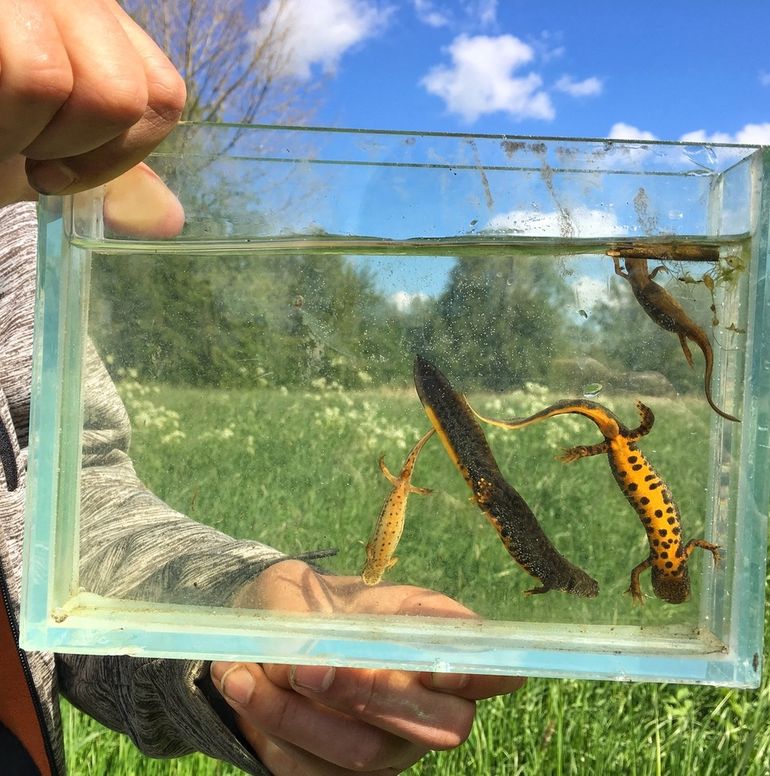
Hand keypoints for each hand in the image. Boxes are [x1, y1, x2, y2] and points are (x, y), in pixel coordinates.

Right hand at [0, 0, 184, 204]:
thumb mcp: (40, 148)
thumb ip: (105, 172)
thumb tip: (170, 220)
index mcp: (100, 26)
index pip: (162, 96)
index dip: (118, 156)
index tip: (55, 172)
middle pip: (120, 94)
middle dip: (65, 150)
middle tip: (18, 150)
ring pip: (49, 78)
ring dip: (11, 133)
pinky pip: (19, 71)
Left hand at [211, 560, 524, 774]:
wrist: (266, 634)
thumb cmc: (309, 603)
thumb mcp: (313, 587)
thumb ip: (333, 614)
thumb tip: (344, 650)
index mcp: (438, 651)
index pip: (491, 670)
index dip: (482, 674)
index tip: (446, 665)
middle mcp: (429, 710)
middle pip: (437, 726)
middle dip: (367, 695)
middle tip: (305, 665)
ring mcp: (390, 750)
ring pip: (364, 753)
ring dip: (294, 715)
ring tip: (240, 673)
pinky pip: (312, 774)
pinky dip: (267, 731)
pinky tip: (239, 686)